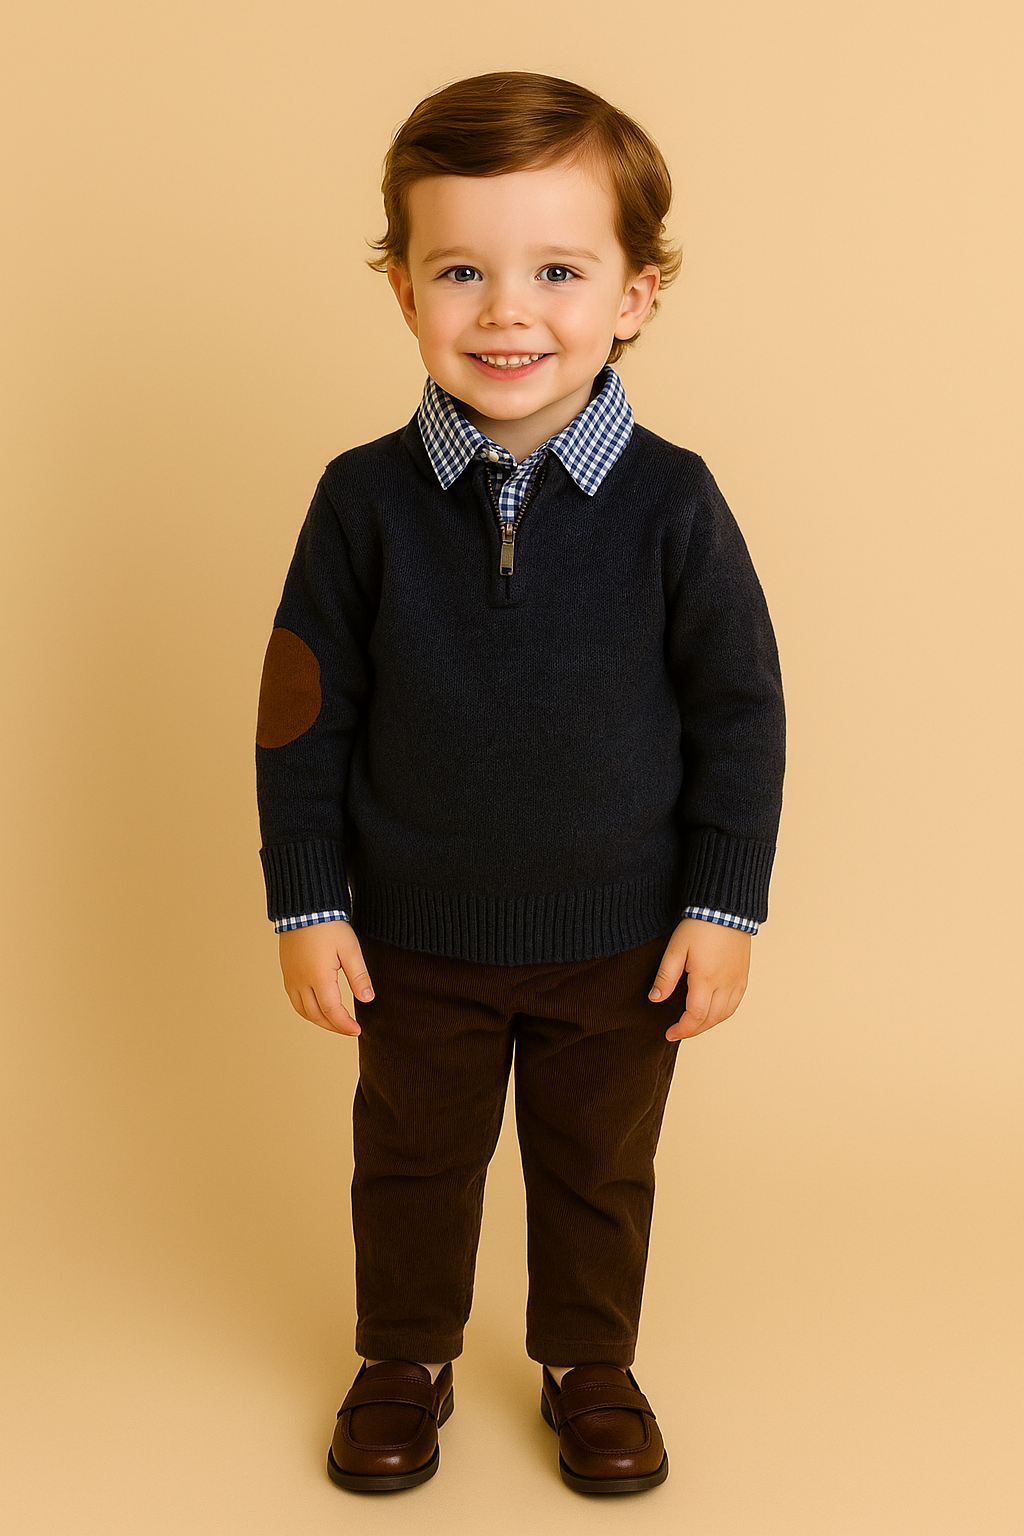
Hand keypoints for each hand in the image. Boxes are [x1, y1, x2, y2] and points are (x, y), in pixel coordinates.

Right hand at [278, 921, 373, 1036]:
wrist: (304, 907)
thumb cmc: (329, 925)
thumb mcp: (350, 949)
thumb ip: (359, 976)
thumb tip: (367, 999)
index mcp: (318, 976)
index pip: (332, 1011)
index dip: (344, 1024)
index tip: (357, 1031)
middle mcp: (301, 981)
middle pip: (316, 1015)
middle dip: (333, 1026)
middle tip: (349, 1029)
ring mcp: (291, 977)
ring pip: (302, 1010)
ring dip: (319, 1021)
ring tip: (335, 1023)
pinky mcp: (287, 972)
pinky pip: (294, 1000)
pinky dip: (307, 1010)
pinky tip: (317, 1008)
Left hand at [649, 918, 750, 1040]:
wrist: (725, 908)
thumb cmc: (699, 925)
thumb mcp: (676, 949)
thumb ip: (665, 976)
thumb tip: (655, 998)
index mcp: (706, 979)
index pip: (696, 1016)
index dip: (682, 1029)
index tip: (669, 1033)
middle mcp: (725, 984)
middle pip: (711, 1020)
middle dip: (693, 1030)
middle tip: (678, 1030)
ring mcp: (737, 981)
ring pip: (725, 1014)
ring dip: (708, 1024)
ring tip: (692, 1024)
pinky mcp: (743, 976)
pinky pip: (735, 1004)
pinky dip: (723, 1014)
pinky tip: (712, 1012)